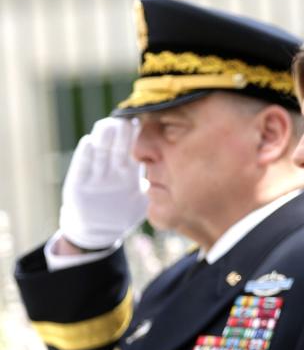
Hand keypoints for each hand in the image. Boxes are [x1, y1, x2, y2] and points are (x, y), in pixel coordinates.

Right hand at [58, 117, 147, 249]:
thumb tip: (179, 183)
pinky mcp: (78, 184)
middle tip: (128, 118)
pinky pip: (82, 167)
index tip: (145, 122)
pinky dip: (85, 156)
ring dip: (104, 138)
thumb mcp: (142, 202)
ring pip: (100, 152)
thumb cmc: (122, 213)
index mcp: (127, 172)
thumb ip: (155, 192)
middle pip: (117, 147)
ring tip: (109, 124)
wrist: (98, 231)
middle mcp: (111, 169)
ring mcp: (94, 175)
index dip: (138, 137)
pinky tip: (89, 142)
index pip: (134, 150)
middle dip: (122, 133)